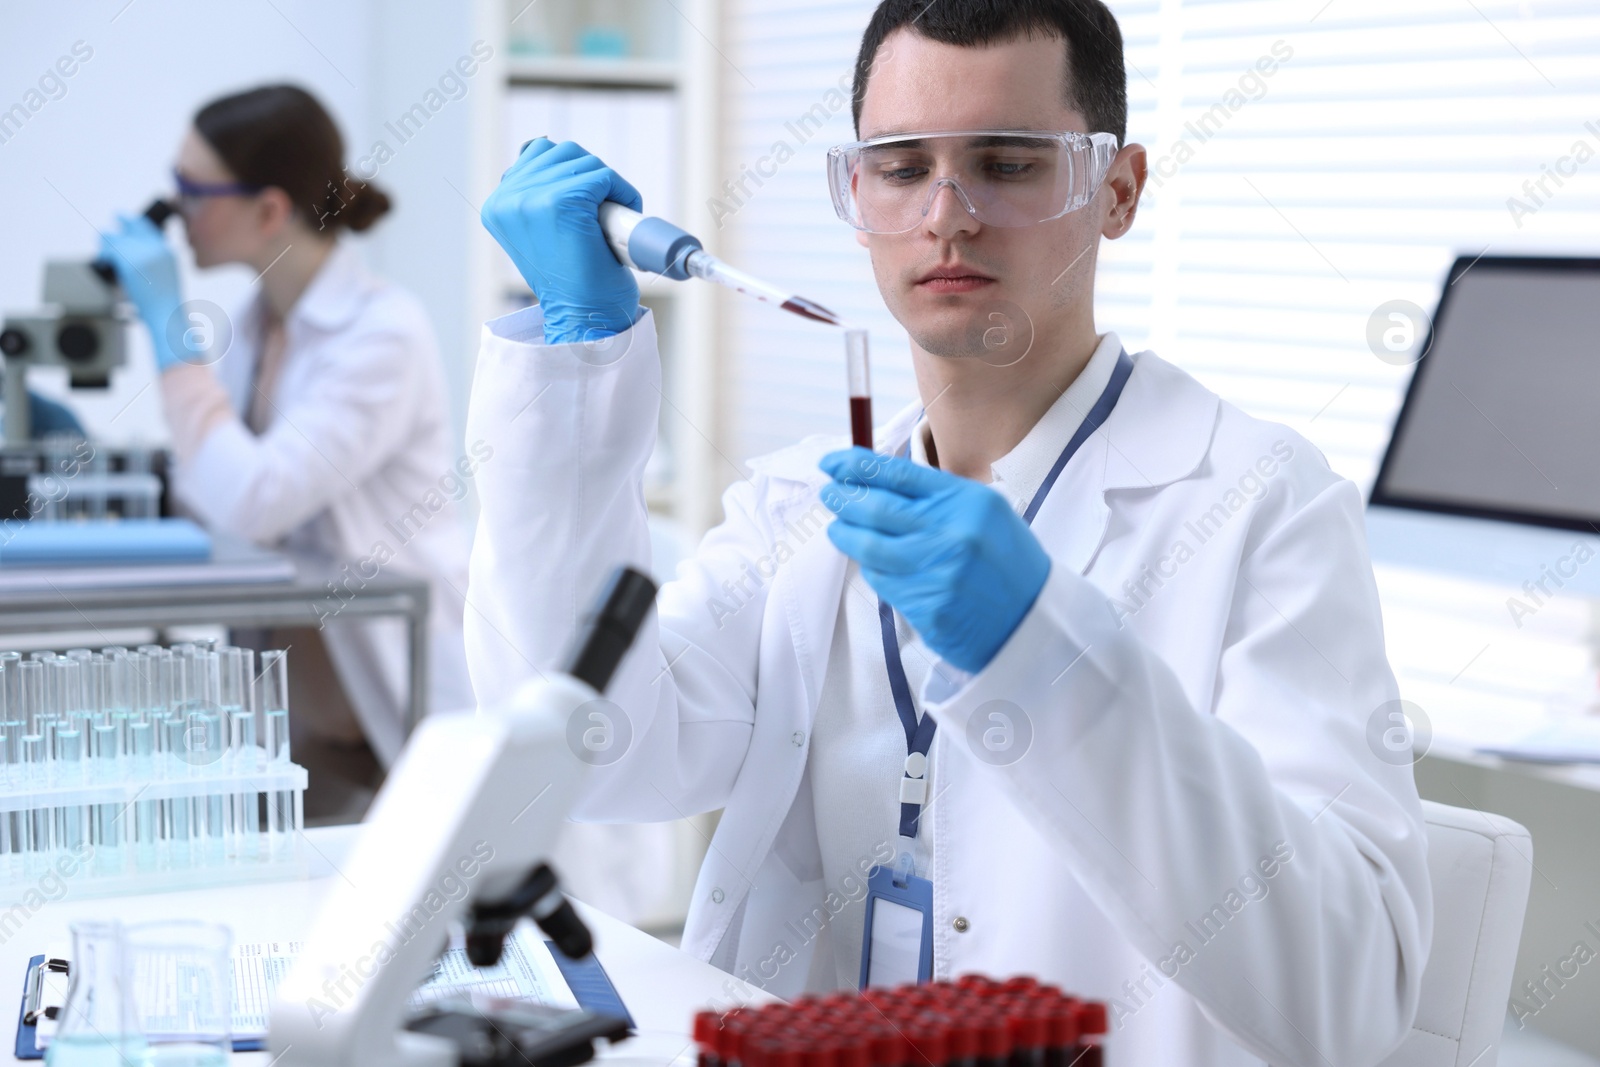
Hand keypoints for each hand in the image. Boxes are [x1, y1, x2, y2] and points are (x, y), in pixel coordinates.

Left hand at [98, 213, 183, 370]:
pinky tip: (102, 259)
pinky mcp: (128, 260)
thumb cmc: (166, 306)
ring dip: (107, 238)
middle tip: (115, 218)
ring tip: (101, 240)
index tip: (128, 222)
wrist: (166, 316)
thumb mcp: (166, 278)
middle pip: (135, 224)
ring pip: (116, 236)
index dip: (136, 224)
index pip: (150, 229)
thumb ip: (155, 264)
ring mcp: (143, 253)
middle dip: (123, 220)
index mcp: (168, 252)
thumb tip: (138, 261)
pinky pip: (109, 249)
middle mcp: (157, 248)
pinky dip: (104, 252)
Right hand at [481, 138, 643, 345]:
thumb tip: (542, 148)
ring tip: (610, 221)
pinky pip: (603, 176)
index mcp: (497, 205)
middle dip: (591, 179)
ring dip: (608, 186)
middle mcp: (507, 199)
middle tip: (601, 217)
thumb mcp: (542, 231)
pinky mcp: (560, 202)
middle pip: (562, 153)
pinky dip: (622, 194)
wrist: (584, 319)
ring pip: (584, 162)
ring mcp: (531, 199)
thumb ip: (534, 193)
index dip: (572, 178)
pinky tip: (621, 220)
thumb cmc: (572, 281)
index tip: (583, 214)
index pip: (537, 155)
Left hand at [819, 447, 1050, 673]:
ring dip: (845, 534)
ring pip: (870, 547)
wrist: (1033, 620)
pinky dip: (872, 568)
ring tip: (838, 527)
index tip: (833, 462)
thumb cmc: (1005, 561)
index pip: (897, 473)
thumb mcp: (984, 512)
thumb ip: (936, 497)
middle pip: (876, 508)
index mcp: (966, 501)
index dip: (856, 465)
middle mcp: (951, 532)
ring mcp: (938, 571)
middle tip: (828, 494)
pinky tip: (872, 561)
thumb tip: (877, 482)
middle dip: (843, 498)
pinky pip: (883, 581)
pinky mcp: (927, 606)